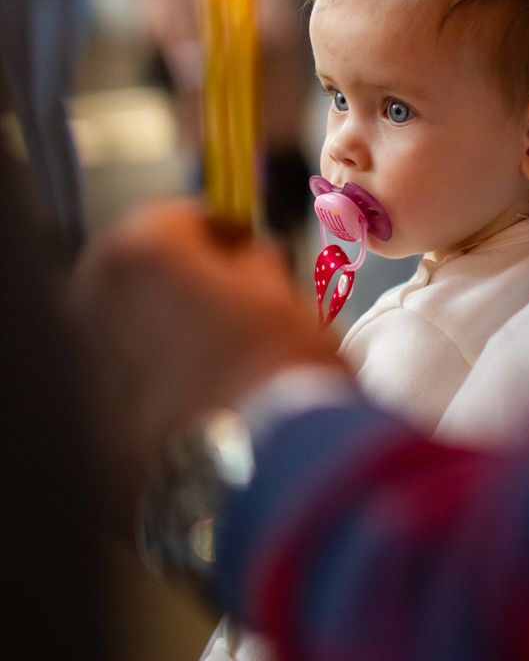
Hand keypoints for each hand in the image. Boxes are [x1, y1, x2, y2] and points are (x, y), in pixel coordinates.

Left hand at [70, 199, 342, 518]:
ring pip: (123, 333)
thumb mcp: (283, 296)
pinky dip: (148, 389)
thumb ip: (255, 265)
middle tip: (229, 301)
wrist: (263, 470)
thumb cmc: (277, 372)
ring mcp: (84, 368)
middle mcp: (93, 302)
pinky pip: (120, 391)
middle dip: (178, 282)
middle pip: (137, 274)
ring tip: (213, 359)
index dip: (219, 230)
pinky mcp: (90, 429)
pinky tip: (196, 403)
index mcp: (138, 253)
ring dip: (159, 335)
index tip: (241, 245)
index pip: (179, 219)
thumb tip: (250, 263)